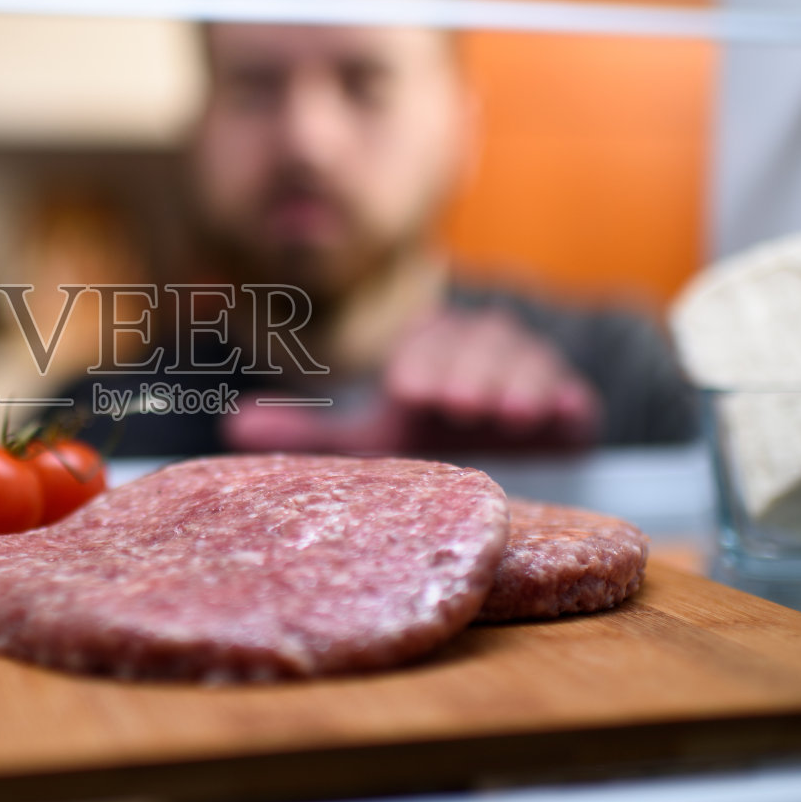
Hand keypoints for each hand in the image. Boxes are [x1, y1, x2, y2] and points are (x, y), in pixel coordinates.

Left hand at [222, 306, 599, 454]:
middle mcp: (481, 349)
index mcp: (430, 348)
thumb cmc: (429, 442)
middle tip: (455, 404)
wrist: (512, 460)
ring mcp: (530, 372)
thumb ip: (307, 434)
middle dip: (463, 371)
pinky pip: (571, 392)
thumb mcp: (369, 441)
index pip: (426, 341)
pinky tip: (559, 413)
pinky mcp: (570, 402)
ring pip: (524, 360)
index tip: (406, 392)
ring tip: (504, 413)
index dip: (419, 361)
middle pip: (476, 344)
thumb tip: (230, 426)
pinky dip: (565, 399)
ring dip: (512, 382)